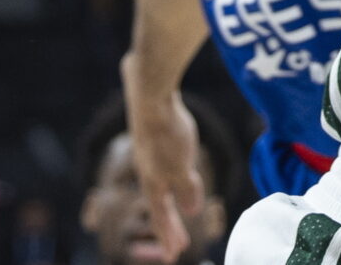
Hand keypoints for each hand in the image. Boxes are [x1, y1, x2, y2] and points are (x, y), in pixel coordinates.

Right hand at [120, 64, 205, 258]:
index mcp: (153, 182)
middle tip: (176, 247)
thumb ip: (187, 190)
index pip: (161, 217)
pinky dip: (167, 179)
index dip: (169, 236)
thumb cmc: (166, 132)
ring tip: (174, 213)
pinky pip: (160, 167)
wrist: (149, 93)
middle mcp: (147, 171)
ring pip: (158, 185)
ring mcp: (148, 153)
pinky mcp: (152, 136)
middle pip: (158, 204)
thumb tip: (193, 211)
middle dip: (168, 226)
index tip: (174, 256)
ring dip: (167, 203)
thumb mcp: (182, 167)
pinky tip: (172, 172)